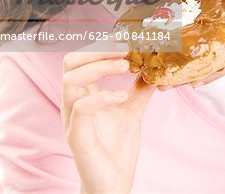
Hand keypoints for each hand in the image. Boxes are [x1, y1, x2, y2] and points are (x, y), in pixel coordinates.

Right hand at [61, 39, 155, 193]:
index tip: (128, 44)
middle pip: (70, 62)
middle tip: (125, 51)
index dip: (103, 46)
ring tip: (127, 67)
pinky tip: (122, 97)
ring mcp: (71, 119)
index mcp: (84, 93)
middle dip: (98, 50)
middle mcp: (73, 102)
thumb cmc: (117, 147)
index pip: (82, 59)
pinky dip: (103, 97)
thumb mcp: (132, 111)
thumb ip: (139, 89)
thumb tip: (154, 67)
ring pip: (71, 79)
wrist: (113, 184)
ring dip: (100, 67)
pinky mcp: (76, 136)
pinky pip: (81, 108)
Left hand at [158, 0, 224, 89]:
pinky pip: (212, 53)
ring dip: (188, 72)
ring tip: (162, 81)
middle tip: (161, 86)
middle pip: (214, 67)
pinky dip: (195, 60)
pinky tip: (177, 62)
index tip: (190, 82)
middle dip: (189, 77)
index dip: (210, 71)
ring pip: (211, 63)